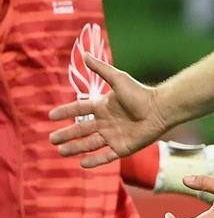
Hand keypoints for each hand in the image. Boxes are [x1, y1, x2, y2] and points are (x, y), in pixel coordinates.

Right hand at [48, 54, 167, 167]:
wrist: (159, 109)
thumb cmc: (140, 93)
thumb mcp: (117, 78)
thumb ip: (101, 68)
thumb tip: (84, 53)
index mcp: (103, 106)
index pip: (79, 109)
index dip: (65, 112)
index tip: (50, 116)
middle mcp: (106, 122)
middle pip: (81, 130)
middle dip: (66, 135)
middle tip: (51, 139)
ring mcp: (114, 136)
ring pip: (89, 144)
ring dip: (75, 148)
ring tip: (61, 152)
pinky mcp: (122, 148)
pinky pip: (105, 156)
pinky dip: (94, 160)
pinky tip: (82, 164)